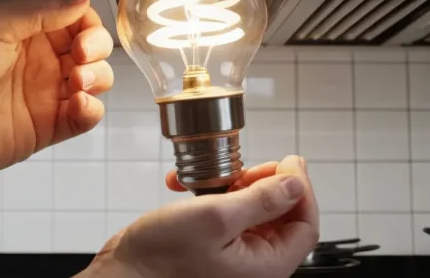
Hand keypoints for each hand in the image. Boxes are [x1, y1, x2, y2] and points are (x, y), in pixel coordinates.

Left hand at [0, 0, 113, 179]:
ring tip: (77, 81)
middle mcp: (40, 59)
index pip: (73, 16)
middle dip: (97, 47)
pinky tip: (77, 104)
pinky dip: (92, 109)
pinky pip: (87, 115)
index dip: (86, 20)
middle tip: (81, 54)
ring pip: (96, 79)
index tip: (82, 28)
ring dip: (98, 76)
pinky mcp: (50, 125)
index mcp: (25, 29)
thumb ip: (40, 7)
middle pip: (92, 46)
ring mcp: (46, 93)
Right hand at [82, 156, 318, 277]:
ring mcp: (233, 254)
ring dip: (233, 184)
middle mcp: (254, 263)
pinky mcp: (212, 244)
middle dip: (263, 183)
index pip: (305, 223)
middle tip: (244, 168)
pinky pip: (226, 212)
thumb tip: (295, 181)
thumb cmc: (161, 259)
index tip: (286, 162)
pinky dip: (210, 193)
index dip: (300, 188)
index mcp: (266, 265)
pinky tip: (188, 185)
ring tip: (209, 176)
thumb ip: (260, 199)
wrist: (123, 273)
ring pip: (253, 209)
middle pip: (282, 214)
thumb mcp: (215, 218)